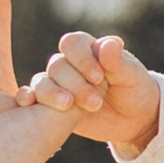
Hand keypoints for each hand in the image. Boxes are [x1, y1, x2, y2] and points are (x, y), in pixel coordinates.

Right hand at [29, 29, 162, 157]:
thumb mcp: (132, 76)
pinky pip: (33, 98)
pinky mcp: (51, 105)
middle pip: (57, 66)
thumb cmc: (136, 90)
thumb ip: (118, 61)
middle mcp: (70, 63)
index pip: (72, 43)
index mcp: (89, 49)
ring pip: (43, 82)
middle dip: (75, 84)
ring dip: (54, 94)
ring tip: (70, 108)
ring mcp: (59, 84)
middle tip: (96, 102)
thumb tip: (108, 43)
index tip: (99, 77)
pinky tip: (29, 105)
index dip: (81, 59)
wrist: (134, 119)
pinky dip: (27, 98)